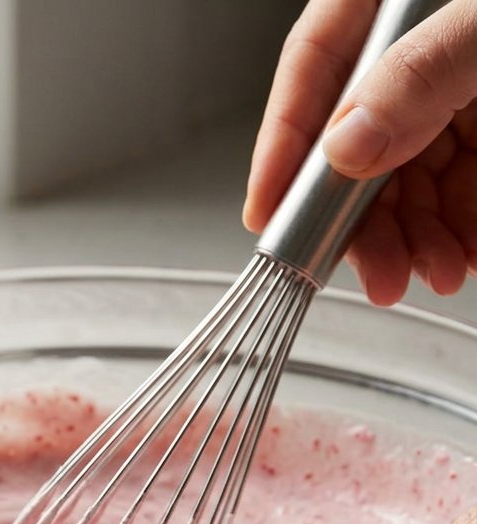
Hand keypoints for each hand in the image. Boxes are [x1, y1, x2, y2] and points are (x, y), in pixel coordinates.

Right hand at [243, 0, 476, 304]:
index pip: (313, 64)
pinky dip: (458, 234)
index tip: (265, 212)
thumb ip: (418, 75)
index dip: (283, 143)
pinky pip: (458, 191)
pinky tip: (463, 256)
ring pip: (405, 179)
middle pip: (355, 143)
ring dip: (412, 240)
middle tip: (372, 271)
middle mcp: (413, 53)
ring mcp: (452, 94)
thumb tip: (346, 144)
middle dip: (361, 219)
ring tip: (432, 272)